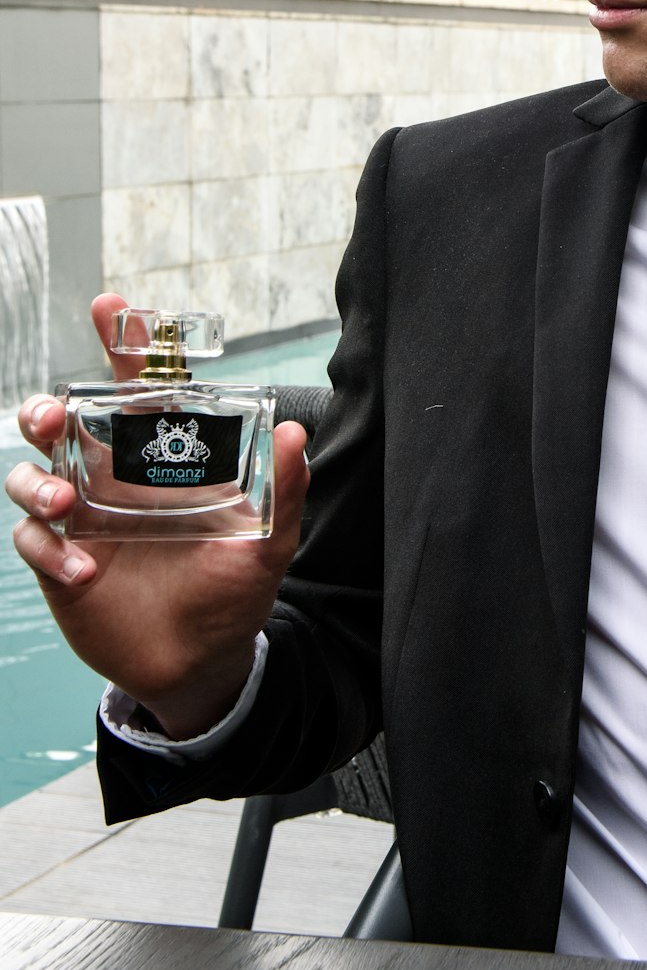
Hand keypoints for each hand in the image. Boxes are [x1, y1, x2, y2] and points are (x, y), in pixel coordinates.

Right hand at [6, 293, 309, 737]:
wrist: (202, 663)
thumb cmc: (234, 592)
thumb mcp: (268, 541)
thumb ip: (282, 488)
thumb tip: (293, 431)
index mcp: (161, 458)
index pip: (137, 389)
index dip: (122, 345)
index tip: (111, 307)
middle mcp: (115, 478)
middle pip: (62, 422)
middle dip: (46, 408)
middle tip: (55, 416)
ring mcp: (83, 519)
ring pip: (31, 474)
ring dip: (34, 478)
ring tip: (63, 501)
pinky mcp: (61, 563)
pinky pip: (33, 540)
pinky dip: (48, 549)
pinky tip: (83, 571)